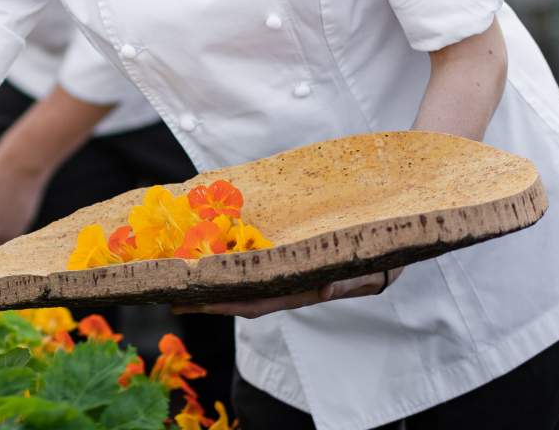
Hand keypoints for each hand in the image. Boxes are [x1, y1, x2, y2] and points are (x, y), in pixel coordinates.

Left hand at [174, 266, 403, 317]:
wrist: (388, 253)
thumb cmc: (379, 262)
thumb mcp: (369, 271)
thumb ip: (347, 282)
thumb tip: (322, 292)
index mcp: (301, 291)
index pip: (255, 303)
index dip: (223, 305)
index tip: (194, 303)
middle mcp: (287, 286)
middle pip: (239, 298)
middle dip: (206, 300)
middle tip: (170, 296)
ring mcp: (284, 275)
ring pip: (243, 284)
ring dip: (213, 285)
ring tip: (180, 280)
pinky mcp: (286, 260)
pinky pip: (253, 266)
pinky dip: (230, 264)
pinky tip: (210, 257)